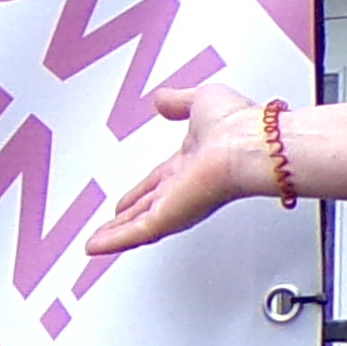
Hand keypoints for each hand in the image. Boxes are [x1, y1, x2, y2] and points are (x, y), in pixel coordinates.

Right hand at [81, 83, 285, 259]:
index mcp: (191, 162)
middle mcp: (184, 186)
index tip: (126, 198)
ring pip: (139, 224)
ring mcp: (177, 203)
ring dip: (115, 235)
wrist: (251, 145)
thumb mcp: (201, 101)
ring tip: (95, 244)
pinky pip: (136, 232)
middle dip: (125, 218)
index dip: (140, 190)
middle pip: (147, 207)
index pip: (158, 181)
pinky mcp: (170, 217)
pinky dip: (113, 241)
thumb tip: (163, 99)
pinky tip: (95, 247)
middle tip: (109, 227)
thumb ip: (178, 102)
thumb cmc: (239, 124)